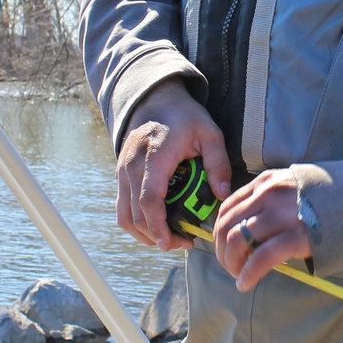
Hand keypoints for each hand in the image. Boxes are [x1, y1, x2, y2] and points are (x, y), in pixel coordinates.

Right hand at [116, 78, 230, 251]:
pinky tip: (157, 224)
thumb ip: (218, 163)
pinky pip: (122, 206)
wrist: (155, 99)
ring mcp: (122, 171)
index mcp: (154, 156)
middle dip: (156, 237)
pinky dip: (136, 221)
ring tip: (168, 238)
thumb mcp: (209, 133)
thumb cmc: (184, 116)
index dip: (157, 227)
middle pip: (134, 214)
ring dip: (142, 233)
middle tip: (182, 243)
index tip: (171, 243)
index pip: (149, 200)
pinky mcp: (120, 174)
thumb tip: (222, 194)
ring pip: (123, 215)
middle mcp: (132, 165)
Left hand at [213, 169, 311, 291]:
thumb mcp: (294, 185)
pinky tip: (246, 283)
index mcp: (268, 181)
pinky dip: (248, 273)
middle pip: (227, 224)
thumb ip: (271, 198)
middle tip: (228, 266)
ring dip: (232, 263)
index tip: (223, 247)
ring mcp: (283, 214)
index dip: (219, 231)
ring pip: (238, 240)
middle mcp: (270, 194)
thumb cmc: (333, 196)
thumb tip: (249, 225)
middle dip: (221, 249)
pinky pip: (262, 257)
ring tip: (237, 275)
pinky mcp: (298, 236)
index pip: (228, 206)